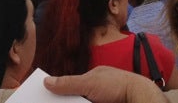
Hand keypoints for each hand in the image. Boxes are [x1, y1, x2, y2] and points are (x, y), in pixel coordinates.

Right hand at [44, 67, 168, 102]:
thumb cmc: (116, 85)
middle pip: (72, 97)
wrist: (137, 97)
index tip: (41, 96)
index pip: (69, 84)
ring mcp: (99, 99)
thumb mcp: (89, 83)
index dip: (56, 91)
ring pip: (79, 101)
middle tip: (44, 102)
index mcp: (92, 77)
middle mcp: (94, 89)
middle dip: (60, 99)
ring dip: (69, 102)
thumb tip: (46, 81)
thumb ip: (68, 83)